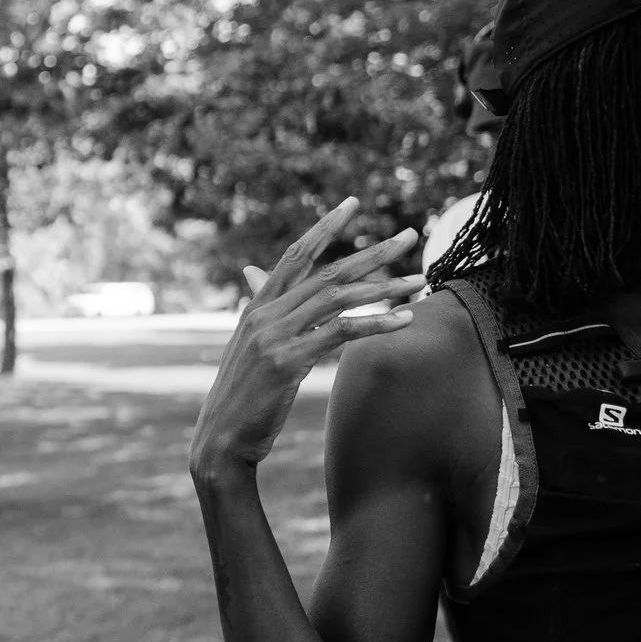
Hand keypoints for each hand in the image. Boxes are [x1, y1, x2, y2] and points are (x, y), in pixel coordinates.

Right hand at [193, 198, 425, 475]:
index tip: (352, 203)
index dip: (324, 227)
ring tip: (420, 282)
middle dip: (373, 252)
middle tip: (411, 236)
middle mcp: (264, 313)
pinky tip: (404, 320)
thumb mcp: (247, 344)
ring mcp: (274, 335)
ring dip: (385, 288)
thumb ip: (258, 307)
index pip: (294, 254)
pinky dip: (376, 324)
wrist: (220, 438)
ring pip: (338, 299)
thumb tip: (253, 273)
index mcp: (256, 305)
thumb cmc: (241, 394)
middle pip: (327, 271)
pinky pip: (340, 333)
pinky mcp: (287, 360)